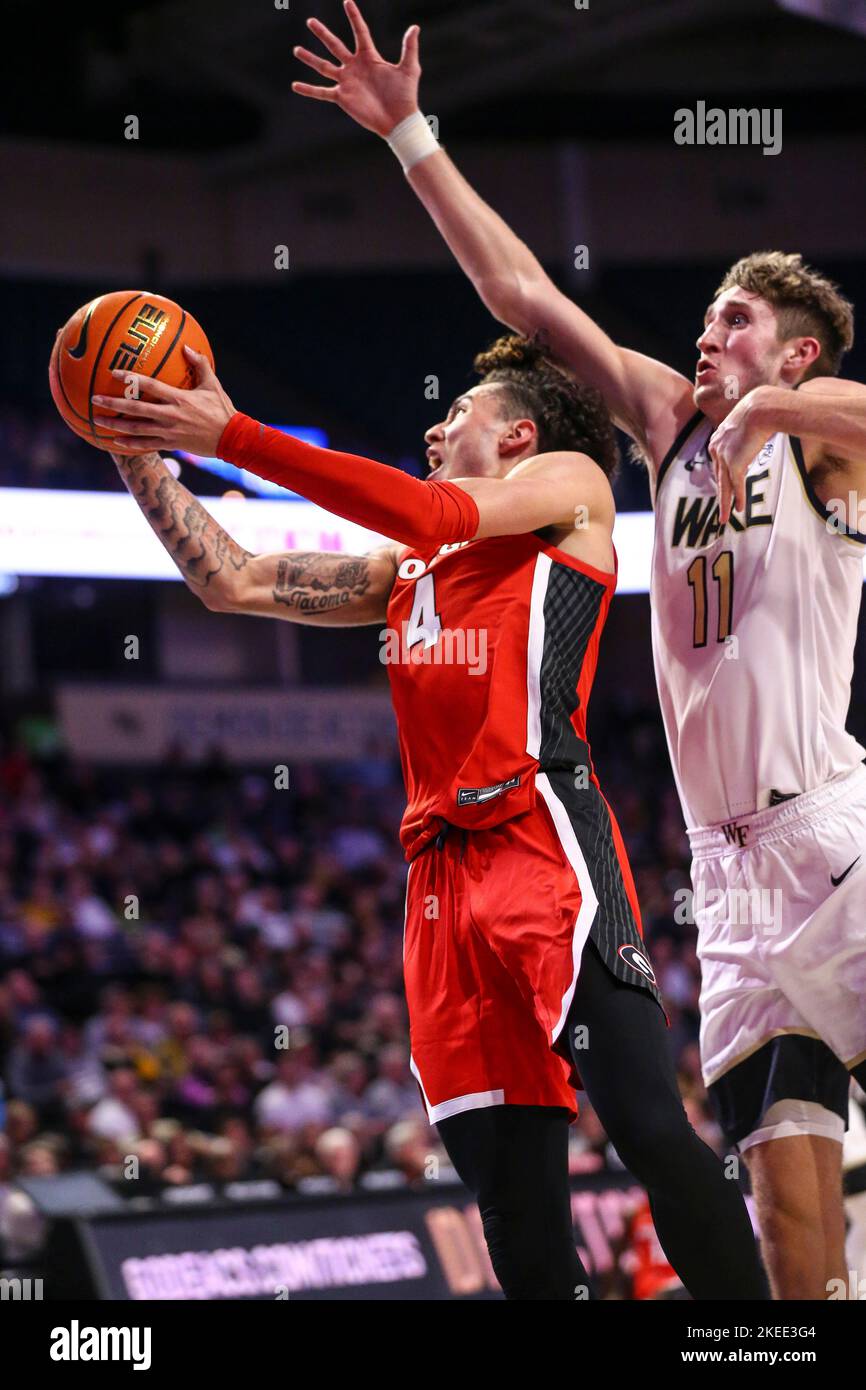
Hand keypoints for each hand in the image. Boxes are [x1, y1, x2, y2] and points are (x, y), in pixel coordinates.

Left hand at [91, 346, 235, 456]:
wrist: (232, 439)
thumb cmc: (222, 410)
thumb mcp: (213, 385)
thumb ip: (200, 364)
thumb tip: (187, 347)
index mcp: (179, 398)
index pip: (149, 385)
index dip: (131, 378)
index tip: (113, 372)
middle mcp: (170, 415)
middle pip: (135, 409)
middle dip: (113, 404)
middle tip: (94, 399)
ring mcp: (169, 432)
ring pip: (136, 429)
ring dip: (115, 425)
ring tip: (97, 420)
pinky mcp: (171, 444)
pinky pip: (146, 445)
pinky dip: (130, 444)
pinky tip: (116, 442)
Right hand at [292, 0, 420, 137]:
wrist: (398, 120)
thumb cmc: (405, 96)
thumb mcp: (409, 68)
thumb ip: (409, 47)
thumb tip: (414, 27)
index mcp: (369, 57)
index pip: (359, 31)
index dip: (354, 16)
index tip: (347, 1)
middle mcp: (355, 67)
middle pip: (335, 45)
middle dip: (322, 33)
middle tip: (310, 21)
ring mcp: (347, 81)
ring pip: (324, 66)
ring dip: (310, 58)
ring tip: (296, 49)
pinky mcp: (342, 97)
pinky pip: (322, 92)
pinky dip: (308, 89)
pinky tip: (295, 85)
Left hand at [708, 389, 771, 524]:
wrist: (762, 407)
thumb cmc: (761, 410)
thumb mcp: (747, 422)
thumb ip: (745, 433)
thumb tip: (755, 435)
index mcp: (717, 438)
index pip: (718, 463)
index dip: (722, 477)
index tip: (725, 487)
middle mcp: (716, 448)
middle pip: (719, 477)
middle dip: (721, 494)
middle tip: (720, 509)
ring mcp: (723, 457)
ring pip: (724, 486)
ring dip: (725, 504)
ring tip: (725, 518)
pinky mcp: (734, 464)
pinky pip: (736, 486)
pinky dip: (738, 499)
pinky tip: (739, 509)